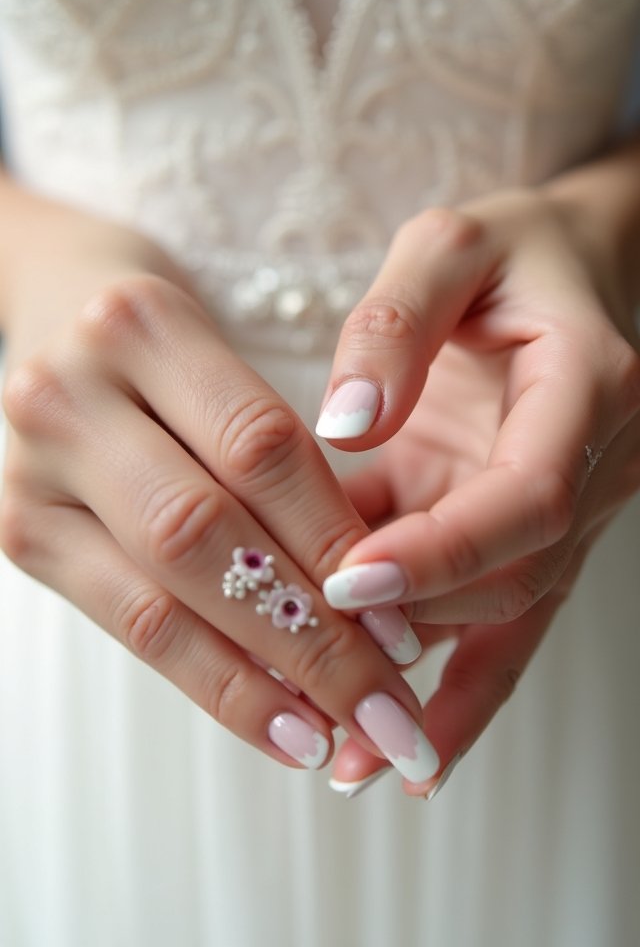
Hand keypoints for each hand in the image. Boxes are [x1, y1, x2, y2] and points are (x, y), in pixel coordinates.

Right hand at [0, 183, 432, 777]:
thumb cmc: (166, 345)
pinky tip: (279, 725)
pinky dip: (213, 683)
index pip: (260, 449)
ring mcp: (32, 471)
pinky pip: (128, 627)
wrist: (59, 316)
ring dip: (263, 681)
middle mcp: (70, 396)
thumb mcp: (228, 358)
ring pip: (161, 599)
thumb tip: (372, 598)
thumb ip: (284, 460)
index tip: (405, 628)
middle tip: (390, 711)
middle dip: (310, 637)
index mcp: (140, 325)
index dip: (335, 545)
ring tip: (339, 735)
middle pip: (206, 534)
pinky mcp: (21, 533)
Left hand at [316, 186, 639, 795]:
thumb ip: (394, 323)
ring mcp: (566, 514)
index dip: (442, 550)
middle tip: (311, 669)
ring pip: (506, 617)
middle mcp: (593, 470)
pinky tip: (410, 760)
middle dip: (415, 623)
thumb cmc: (507, 255)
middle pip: (513, 574)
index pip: (524, 496)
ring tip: (344, 753)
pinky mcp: (528, 537)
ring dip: (429, 686)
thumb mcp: (447, 248)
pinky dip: (459, 696)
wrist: (564, 273)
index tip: (347, 582)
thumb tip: (346, 424)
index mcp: (588, 391)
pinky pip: (502, 626)